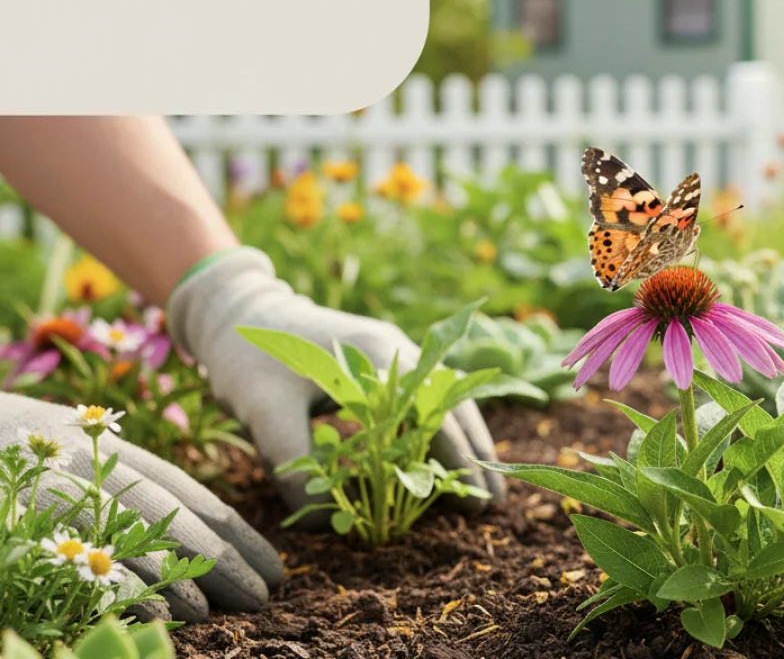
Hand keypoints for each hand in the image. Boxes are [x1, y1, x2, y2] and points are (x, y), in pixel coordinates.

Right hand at [0, 393, 283, 621]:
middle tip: (268, 595)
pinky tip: (164, 608)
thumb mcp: (81, 458)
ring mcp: (63, 490)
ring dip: (187, 572)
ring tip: (226, 609)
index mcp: (115, 455)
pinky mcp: (33, 515)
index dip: (236, 532)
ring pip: (140, 530)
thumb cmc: (23, 451)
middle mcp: (96, 469)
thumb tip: (189, 537)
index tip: (275, 567)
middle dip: (226, 557)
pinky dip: (125, 580)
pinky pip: (84, 551)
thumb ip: (128, 490)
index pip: (192, 495)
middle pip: (177, 514)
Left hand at [166, 247, 505, 512]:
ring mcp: (393, 352)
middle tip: (493, 502)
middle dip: (475, 453)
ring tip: (480, 483)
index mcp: (377, 356)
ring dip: (465, 439)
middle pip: (453, 404)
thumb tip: (326, 521)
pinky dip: (441, 427)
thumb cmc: (249, 359)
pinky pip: (425, 397)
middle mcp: (397, 350)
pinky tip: (444, 456)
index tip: (473, 501)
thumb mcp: (262, 412)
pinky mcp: (381, 362)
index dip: (456, 460)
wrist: (238, 312)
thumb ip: (293, 461)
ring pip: (445, 399)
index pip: (433, 414)